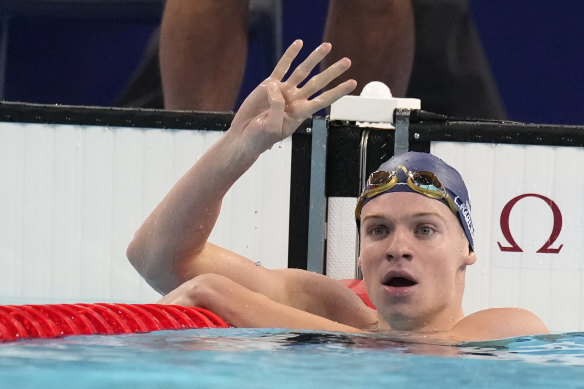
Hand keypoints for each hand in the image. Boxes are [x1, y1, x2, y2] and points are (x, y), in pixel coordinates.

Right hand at [230, 40, 356, 154]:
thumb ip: (277, 108)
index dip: (338, 91)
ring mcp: (283, 90)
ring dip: (315, 58)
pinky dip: (290, 55)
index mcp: (300, 113)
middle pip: (318, 82)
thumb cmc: (261, 137)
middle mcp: (295, 100)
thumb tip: (276, 86)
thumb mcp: (272, 128)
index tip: (352, 83)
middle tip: (347, 61)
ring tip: (327, 47)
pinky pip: (282, 67)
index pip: (324, 99)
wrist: (244, 135)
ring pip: (303, 71)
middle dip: (333, 71)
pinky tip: (299, 44)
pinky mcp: (269, 85)